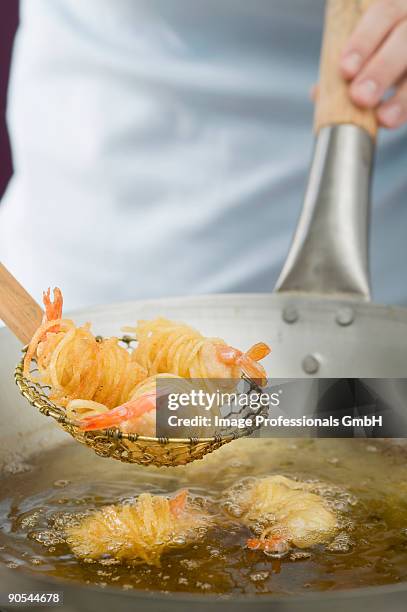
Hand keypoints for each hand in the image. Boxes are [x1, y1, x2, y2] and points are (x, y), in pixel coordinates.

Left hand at [340, 0, 406, 128]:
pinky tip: (393, 119)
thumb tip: (318, 92)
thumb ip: (347, 66)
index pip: (382, 14)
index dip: (362, 42)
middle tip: (360, 97)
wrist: (404, 60)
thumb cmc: (385, 50)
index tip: (345, 70)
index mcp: (396, 8)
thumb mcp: (368, 50)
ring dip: (402, 97)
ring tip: (383, 118)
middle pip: (404, 39)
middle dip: (381, 69)